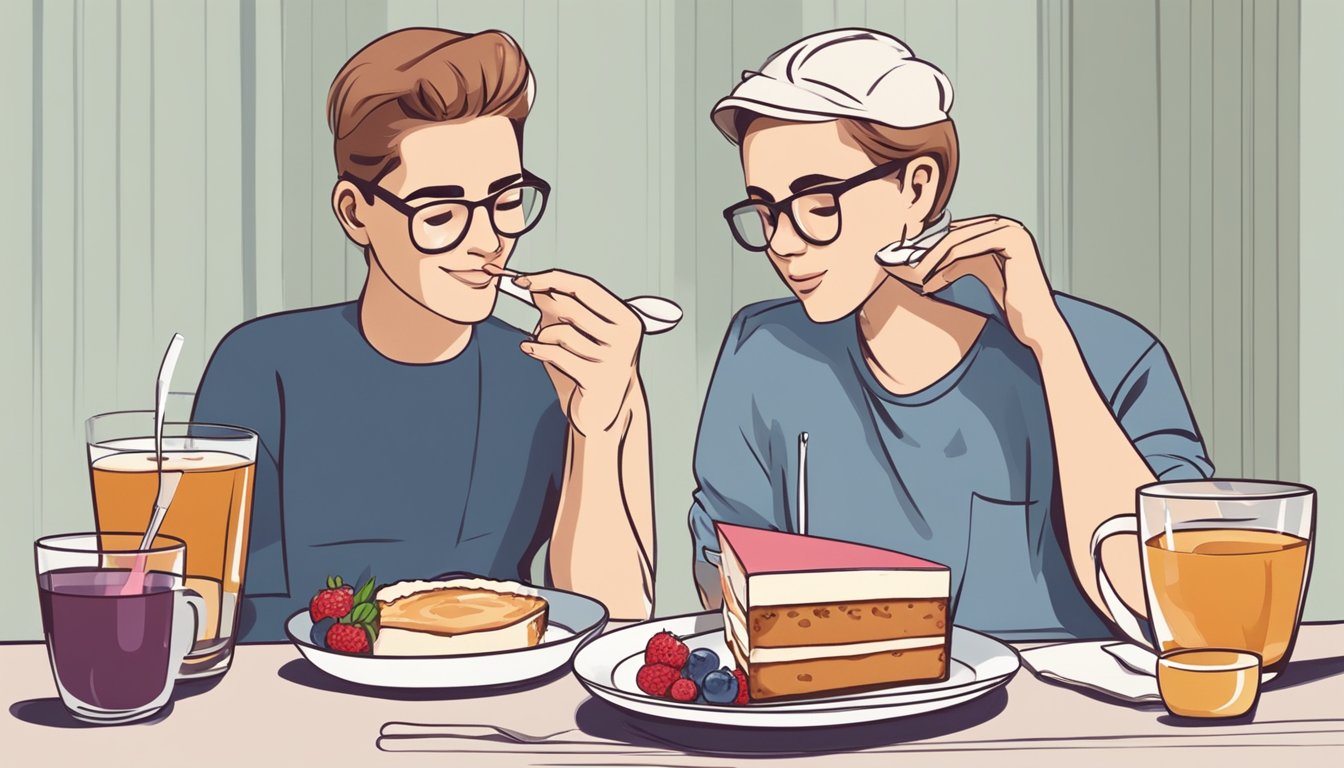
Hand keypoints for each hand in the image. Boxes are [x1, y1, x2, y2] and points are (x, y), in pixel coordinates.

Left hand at [509, 270, 643, 436]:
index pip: (586, 287)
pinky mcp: (596, 379)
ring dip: (543, 336)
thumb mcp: (576, 332)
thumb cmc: (586, 364)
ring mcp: (613, 359)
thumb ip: (560, 307)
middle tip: (534, 313)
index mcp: (626, 319)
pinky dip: (537, 350)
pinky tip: (527, 349)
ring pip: (562, 332)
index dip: (552, 279)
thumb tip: (535, 285)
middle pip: (573, 307)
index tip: (524, 279)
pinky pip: (557, 354)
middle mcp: (626, 337)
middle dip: (546, 309)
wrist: (599, 410)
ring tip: (538, 342)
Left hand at [883, 215, 1064, 351]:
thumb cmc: (1011, 301)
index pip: (957, 232)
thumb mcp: (980, 273)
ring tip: (917, 276)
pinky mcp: (1013, 240)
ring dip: (933, 258)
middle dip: (929, 251)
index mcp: (1000, 230)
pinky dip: (947, 261)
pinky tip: (932, 278)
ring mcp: (1012, 230)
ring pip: (959, 239)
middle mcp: (1007, 225)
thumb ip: (959, 262)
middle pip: (956, 233)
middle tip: (909, 268)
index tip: (911, 262)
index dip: (932, 246)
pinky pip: (970, 246)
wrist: (1036, 321)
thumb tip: (929, 263)